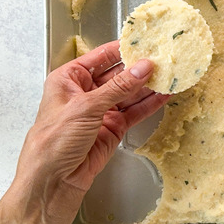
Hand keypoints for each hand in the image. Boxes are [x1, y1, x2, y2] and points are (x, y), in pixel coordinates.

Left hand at [0, 40, 167, 223]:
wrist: (52, 183)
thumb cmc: (53, 142)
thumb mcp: (86, 107)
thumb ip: (118, 87)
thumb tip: (143, 68)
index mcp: (69, 79)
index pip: (100, 57)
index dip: (122, 48)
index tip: (145, 40)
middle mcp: (85, 93)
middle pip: (118, 74)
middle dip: (140, 67)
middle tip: (164, 58)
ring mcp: (100, 111)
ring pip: (129, 93)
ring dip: (149, 85)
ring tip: (171, 74)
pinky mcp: (113, 129)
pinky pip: (134, 112)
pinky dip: (150, 104)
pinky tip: (164, 95)